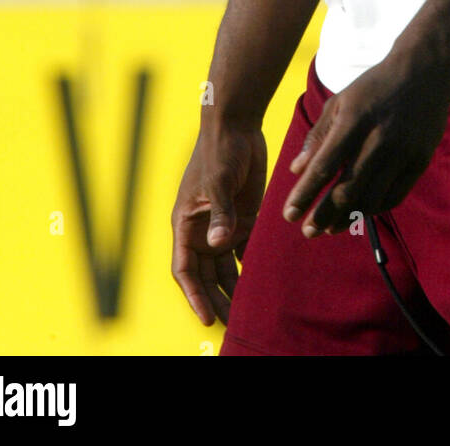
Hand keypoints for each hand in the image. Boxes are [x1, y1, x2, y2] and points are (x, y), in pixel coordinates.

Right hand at [171, 124, 265, 324]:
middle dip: (217, 299)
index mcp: (186, 223)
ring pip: (225, 268)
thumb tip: (219, 245)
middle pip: (206, 275)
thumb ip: (220, 212)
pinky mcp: (243, 217)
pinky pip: (244, 250)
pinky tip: (263, 284)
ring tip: (248, 312)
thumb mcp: (217, 180)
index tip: (207, 317)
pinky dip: (250, 267)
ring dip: (234, 288)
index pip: (185, 269)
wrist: (238, 125)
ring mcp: (223, 224)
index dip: (194, 295)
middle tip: (233, 324)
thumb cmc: (219, 150)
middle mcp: (202, 229)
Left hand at [282, 54, 449, 236]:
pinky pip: (394, 195)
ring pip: (371, 198)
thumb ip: (318, 136)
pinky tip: (360, 214)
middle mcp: (379, 137)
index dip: (305, 194)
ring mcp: (403, 151)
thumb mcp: (341, 101)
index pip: (324, 166)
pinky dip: (374, 209)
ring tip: (329, 229)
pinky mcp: (420, 160)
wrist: (424, 71)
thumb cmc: (374, 87)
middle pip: (347, 189)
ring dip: (347, 218)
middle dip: (323, 215)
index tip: (289, 214)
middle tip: (307, 231)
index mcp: (354, 119)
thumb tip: (296, 171)